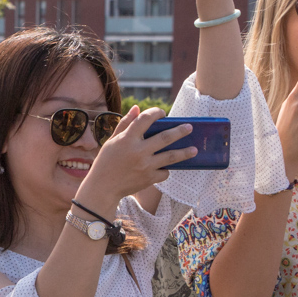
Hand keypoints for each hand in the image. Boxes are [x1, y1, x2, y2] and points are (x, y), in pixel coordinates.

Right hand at [76, 105, 195, 209]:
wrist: (103, 188)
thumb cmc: (106, 161)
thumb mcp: (112, 141)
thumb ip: (125, 124)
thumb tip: (137, 108)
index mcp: (126, 139)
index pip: (145, 119)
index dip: (155, 112)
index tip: (162, 113)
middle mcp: (138, 151)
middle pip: (165, 138)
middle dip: (180, 131)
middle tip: (190, 127)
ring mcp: (145, 166)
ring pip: (171, 156)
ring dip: (184, 152)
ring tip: (194, 149)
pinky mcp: (149, 179)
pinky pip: (164, 172)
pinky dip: (166, 169)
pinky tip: (166, 167)